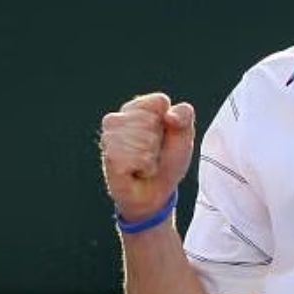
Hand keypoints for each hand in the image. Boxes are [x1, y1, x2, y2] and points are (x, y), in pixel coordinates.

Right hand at [100, 92, 194, 219]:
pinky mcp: (108, 158)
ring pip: (143, 139)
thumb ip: (185, 114)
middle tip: (153, 152)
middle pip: (151, 121)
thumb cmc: (168, 159)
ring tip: (145, 162)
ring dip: (152, 156)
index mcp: (136, 107)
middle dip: (160, 141)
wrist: (157, 192)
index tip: (165, 134)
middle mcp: (117, 119)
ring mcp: (109, 138)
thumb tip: (169, 116)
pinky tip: (138, 171)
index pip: (159, 101)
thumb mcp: (184, 134)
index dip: (170, 121)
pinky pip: (136, 158)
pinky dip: (145, 168)